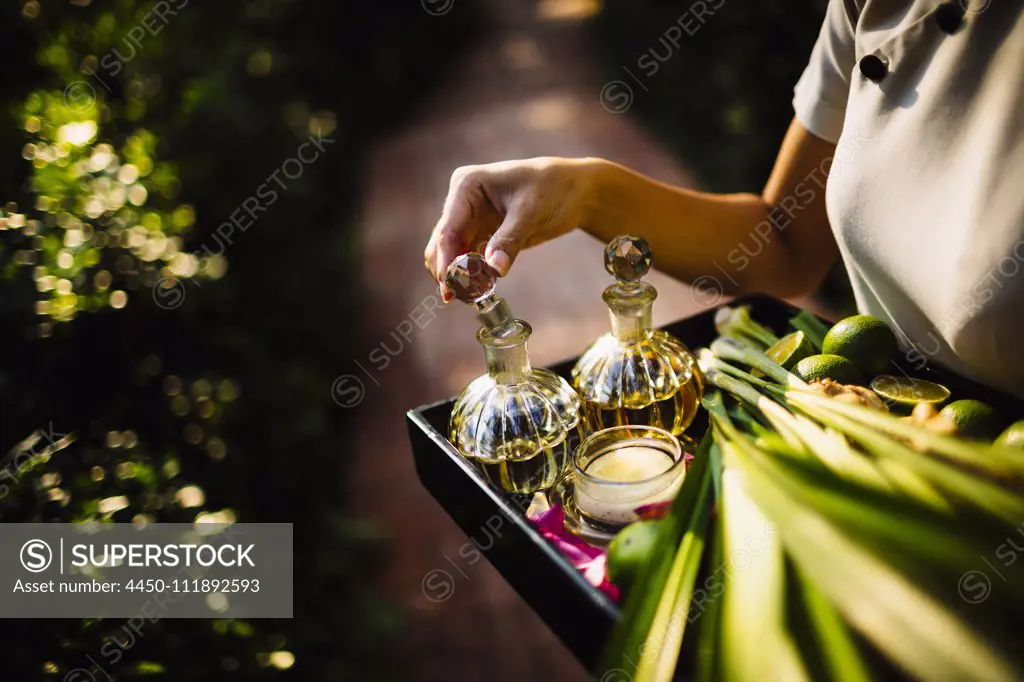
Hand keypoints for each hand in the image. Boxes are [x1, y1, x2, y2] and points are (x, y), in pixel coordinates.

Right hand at [423, 157, 595, 298]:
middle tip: (458, 298)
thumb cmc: (553, 188)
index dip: (446, 260)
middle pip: (443, 244)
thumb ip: (510, 240)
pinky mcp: (483, 234)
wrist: (575, 190)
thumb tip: (493, 269)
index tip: (450, 286)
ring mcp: (471, 219)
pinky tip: (477, 291)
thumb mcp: (531, 212)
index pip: (448, 229)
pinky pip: (469, 259)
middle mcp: (462, 202)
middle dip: (448, 270)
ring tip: (468, 298)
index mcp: (466, 186)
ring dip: (457, 276)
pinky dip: (470, 275)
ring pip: (452, 254)